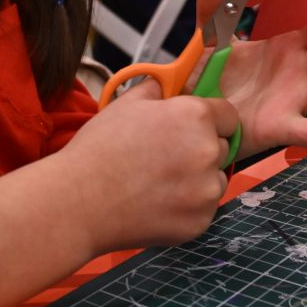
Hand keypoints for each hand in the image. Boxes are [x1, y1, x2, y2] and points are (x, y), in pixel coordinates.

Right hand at [60, 81, 238, 252]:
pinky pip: (203, 209)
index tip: (194, 129)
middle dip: (201, 150)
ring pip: (214, 180)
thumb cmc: (99, 152)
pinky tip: (156, 202)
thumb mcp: (126, 104)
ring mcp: (206, 190)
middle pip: (222, 147)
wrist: (79, 202)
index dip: (210, 120)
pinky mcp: (200, 221)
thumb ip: (156, 89)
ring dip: (196, 180)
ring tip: (158, 182)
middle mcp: (208, 151)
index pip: (227, 115)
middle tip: (167, 158)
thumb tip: (167, 85)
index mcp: (195, 116)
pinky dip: (187, 207)